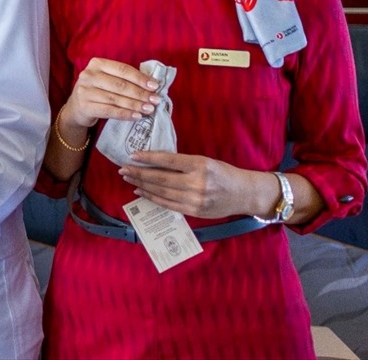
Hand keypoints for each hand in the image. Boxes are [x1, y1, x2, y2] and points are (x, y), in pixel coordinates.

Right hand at [60, 57, 160, 130]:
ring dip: (135, 104)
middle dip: (140, 93)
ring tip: (149, 109)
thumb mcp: (107, 79)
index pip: (122, 69)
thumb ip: (124, 79)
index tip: (155, 86)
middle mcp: (88, 75)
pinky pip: (109, 110)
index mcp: (96, 63)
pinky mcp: (84, 106)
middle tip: (155, 100)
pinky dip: (125, 114)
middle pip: (120, 84)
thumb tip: (152, 85)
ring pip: (116, 98)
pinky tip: (137, 116)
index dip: (140, 78)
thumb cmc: (98, 91)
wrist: (76, 108)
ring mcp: (84, 91)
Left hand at [120, 151, 273, 219]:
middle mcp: (197, 182)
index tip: (133, 156)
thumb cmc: (222, 173)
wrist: (243, 194)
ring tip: (129, 179)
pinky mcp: (194, 211)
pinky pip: (168, 204)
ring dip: (142, 186)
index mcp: (200, 165)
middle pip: (160, 178)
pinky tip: (141, 192)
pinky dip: (152, 198)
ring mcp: (195, 199)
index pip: (168, 160)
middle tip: (123, 169)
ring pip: (161, 192)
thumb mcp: (205, 161)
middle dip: (139, 173)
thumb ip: (183, 163)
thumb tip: (154, 162)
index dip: (148, 158)